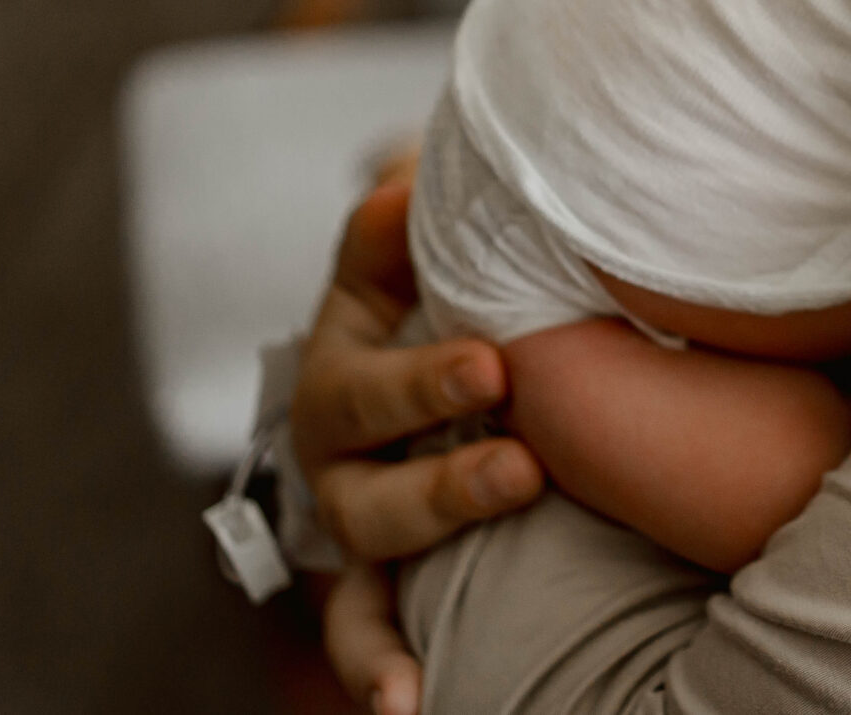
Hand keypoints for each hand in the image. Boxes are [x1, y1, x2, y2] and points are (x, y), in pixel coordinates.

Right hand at [290, 154, 544, 714]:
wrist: (468, 354)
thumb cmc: (460, 282)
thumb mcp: (434, 234)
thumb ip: (419, 209)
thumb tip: (400, 187)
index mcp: (350, 340)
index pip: (365, 345)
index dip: (421, 367)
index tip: (496, 364)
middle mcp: (336, 430)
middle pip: (362, 439)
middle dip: (433, 434)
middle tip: (512, 426)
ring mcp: (353, 506)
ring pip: (367, 534)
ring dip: (433, 517)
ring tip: (513, 492)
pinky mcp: (373, 574)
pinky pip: (361, 626)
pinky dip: (376, 666)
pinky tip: (409, 705)